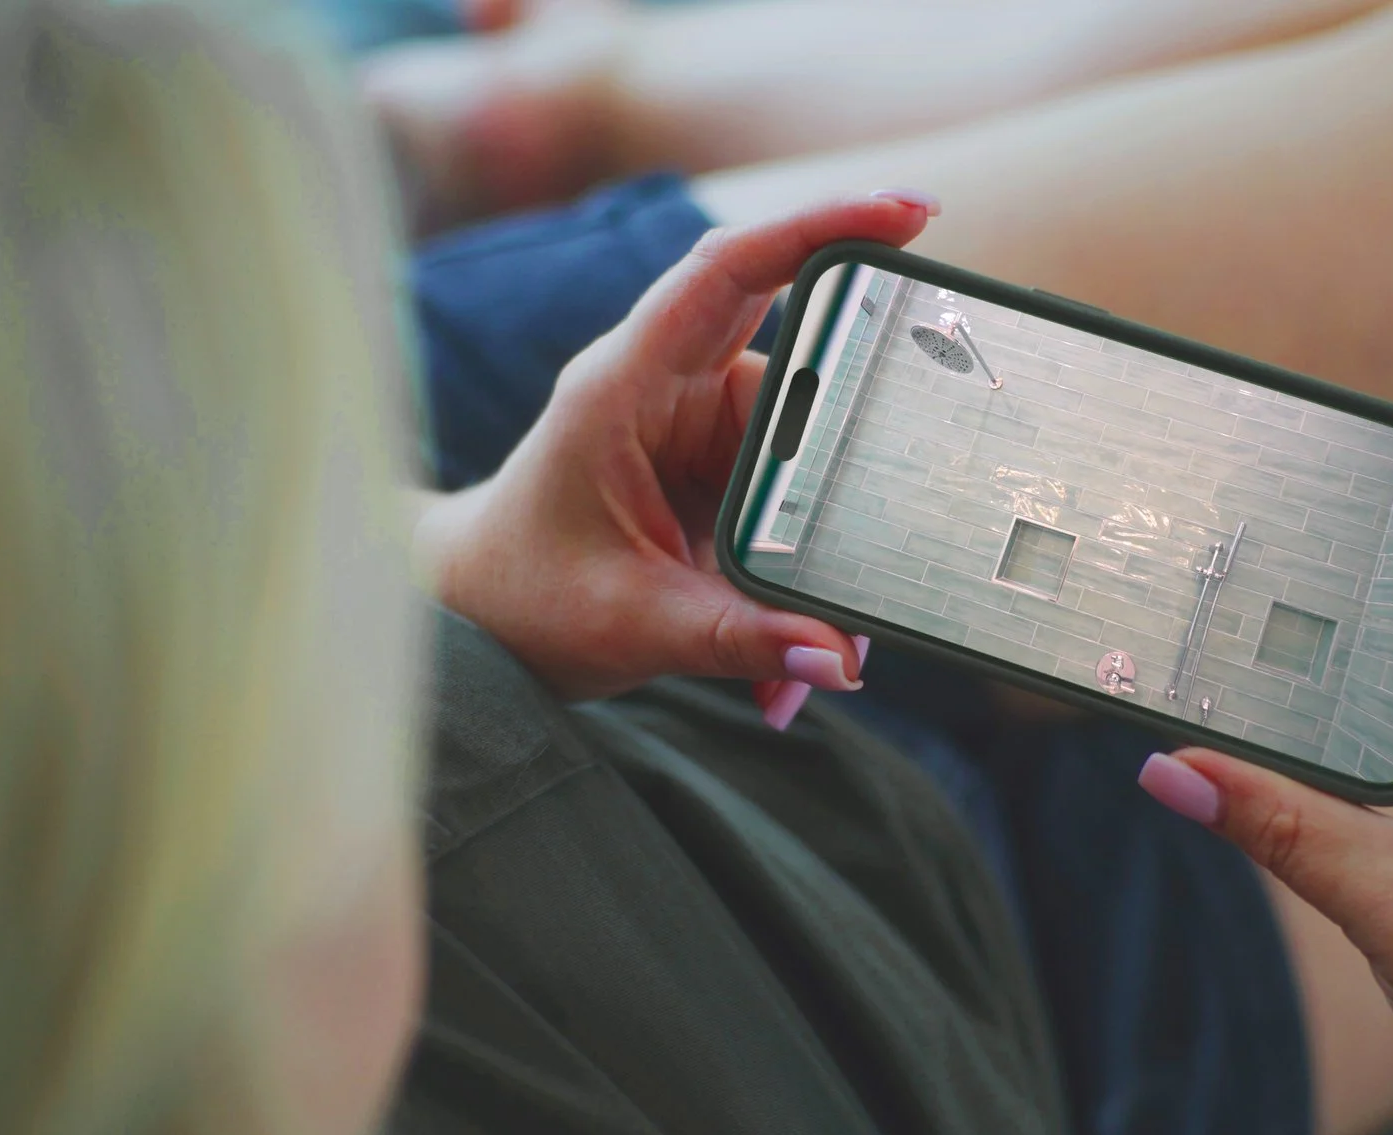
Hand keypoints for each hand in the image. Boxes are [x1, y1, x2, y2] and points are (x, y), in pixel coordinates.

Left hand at [416, 193, 937, 717]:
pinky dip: (798, 580)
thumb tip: (837, 661)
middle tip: (914, 501)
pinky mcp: (717, 472)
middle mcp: (667, 388)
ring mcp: (697, 429)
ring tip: (822, 644)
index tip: (908, 214)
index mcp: (626, 384)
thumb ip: (737, 639)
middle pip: (799, 368)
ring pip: (805, 458)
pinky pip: (788, 504)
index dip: (815, 227)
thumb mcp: (634, 625)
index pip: (727, 272)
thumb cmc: (526, 597)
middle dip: (860, 445)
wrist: (478, 617)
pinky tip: (794, 649)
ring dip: (822, 554)